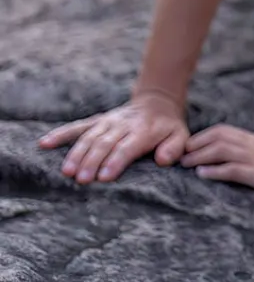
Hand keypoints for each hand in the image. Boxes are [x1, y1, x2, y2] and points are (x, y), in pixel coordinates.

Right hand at [37, 90, 188, 183]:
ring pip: (89, 136)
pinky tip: (44, 143)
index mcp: (144, 130)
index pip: (128, 146)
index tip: (104, 177)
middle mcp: (123, 124)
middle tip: (81, 180)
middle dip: (92, 161)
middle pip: (105, 143)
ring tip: (66, 171)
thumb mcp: (181, 136)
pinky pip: (77, 126)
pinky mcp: (97, 121)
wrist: (157, 102)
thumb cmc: (168, 127)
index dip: (116, 161)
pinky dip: (61, 134)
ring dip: (77, 153)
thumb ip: (174, 148)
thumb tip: (163, 160)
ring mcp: (108, 121)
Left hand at [180, 126, 253, 201]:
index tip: (196, 143)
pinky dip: (215, 171)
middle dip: (199, 142)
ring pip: (223, 151)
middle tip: (181, 150)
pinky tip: (202, 174)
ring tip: (184, 162)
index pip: (233, 133)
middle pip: (222, 136)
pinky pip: (234, 171)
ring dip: (200, 156)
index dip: (210, 136)